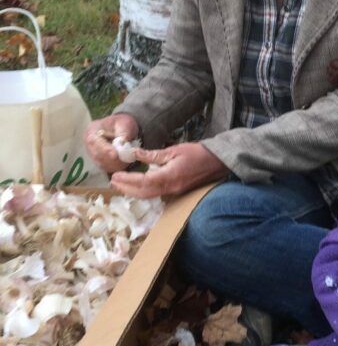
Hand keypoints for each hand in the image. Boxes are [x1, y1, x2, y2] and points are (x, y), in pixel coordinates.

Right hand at [84, 113, 138, 173]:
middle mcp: (89, 144)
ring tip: (128, 158)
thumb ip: (124, 131)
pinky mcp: (99, 161)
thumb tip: (123, 142)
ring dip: (116, 163)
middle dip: (112, 158)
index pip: (94, 142)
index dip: (105, 149)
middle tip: (127, 158)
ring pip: (102, 163)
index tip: (115, 155)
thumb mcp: (124, 123)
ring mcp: (93, 154)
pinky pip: (106, 168)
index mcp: (92, 131)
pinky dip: (116, 166)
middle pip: (97, 155)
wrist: (121, 128)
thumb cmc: (122, 124)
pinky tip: (124, 162)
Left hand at [109, 142, 227, 197]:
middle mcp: (170, 188)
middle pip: (143, 193)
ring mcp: (174, 192)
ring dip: (133, 192)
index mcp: (169, 176)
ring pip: (149, 196)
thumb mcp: (174, 150)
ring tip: (121, 185)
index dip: (128, 180)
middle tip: (113, 182)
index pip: (143, 181)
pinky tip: (137, 187)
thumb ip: (153, 155)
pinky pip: (156, 194)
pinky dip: (143, 192)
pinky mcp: (176, 192)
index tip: (116, 176)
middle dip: (126, 188)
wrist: (217, 163)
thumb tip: (134, 154)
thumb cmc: (198, 154)